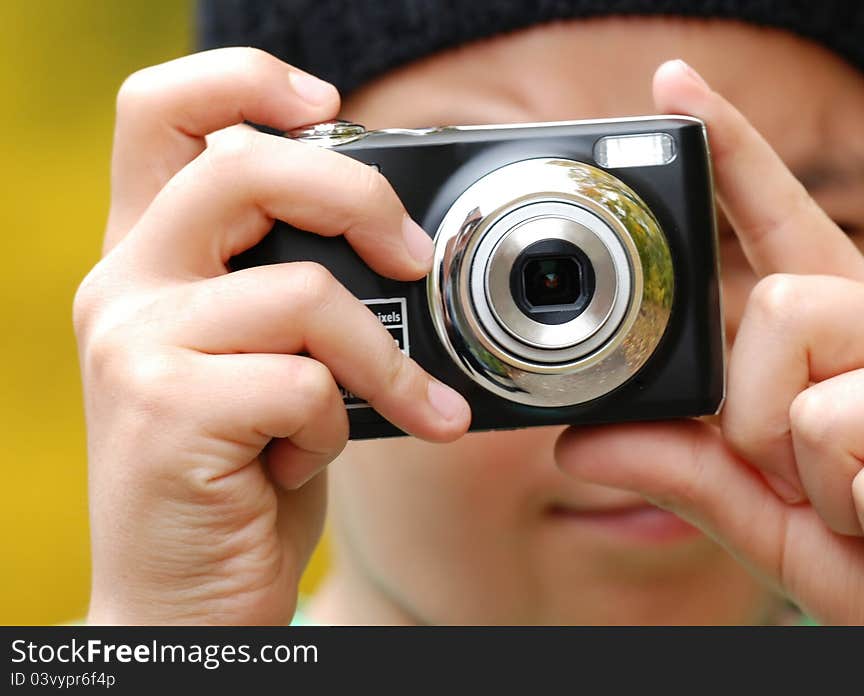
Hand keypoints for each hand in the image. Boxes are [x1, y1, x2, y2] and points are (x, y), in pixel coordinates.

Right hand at [75, 48, 470, 624]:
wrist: (185, 595)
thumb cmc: (240, 473)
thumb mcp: (265, 361)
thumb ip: (295, 289)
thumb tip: (390, 238)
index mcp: (149, 259)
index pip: (163, 113)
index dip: (245, 81)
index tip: (326, 103)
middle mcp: (125, 286)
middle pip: (246, 167)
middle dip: (359, 199)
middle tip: (415, 256)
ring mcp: (136, 345)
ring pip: (305, 293)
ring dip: (378, 361)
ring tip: (391, 409)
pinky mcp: (165, 411)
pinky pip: (306, 384)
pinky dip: (340, 426)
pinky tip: (307, 458)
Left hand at [556, 60, 863, 623]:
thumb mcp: (764, 515)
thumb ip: (683, 469)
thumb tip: (578, 441)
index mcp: (836, 338)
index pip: (775, 222)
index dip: (730, 152)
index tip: (671, 85)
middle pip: (775, 302)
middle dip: (756, 410)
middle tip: (798, 472)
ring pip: (809, 373)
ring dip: (809, 469)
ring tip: (855, 500)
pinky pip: (853, 447)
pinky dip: (856, 509)